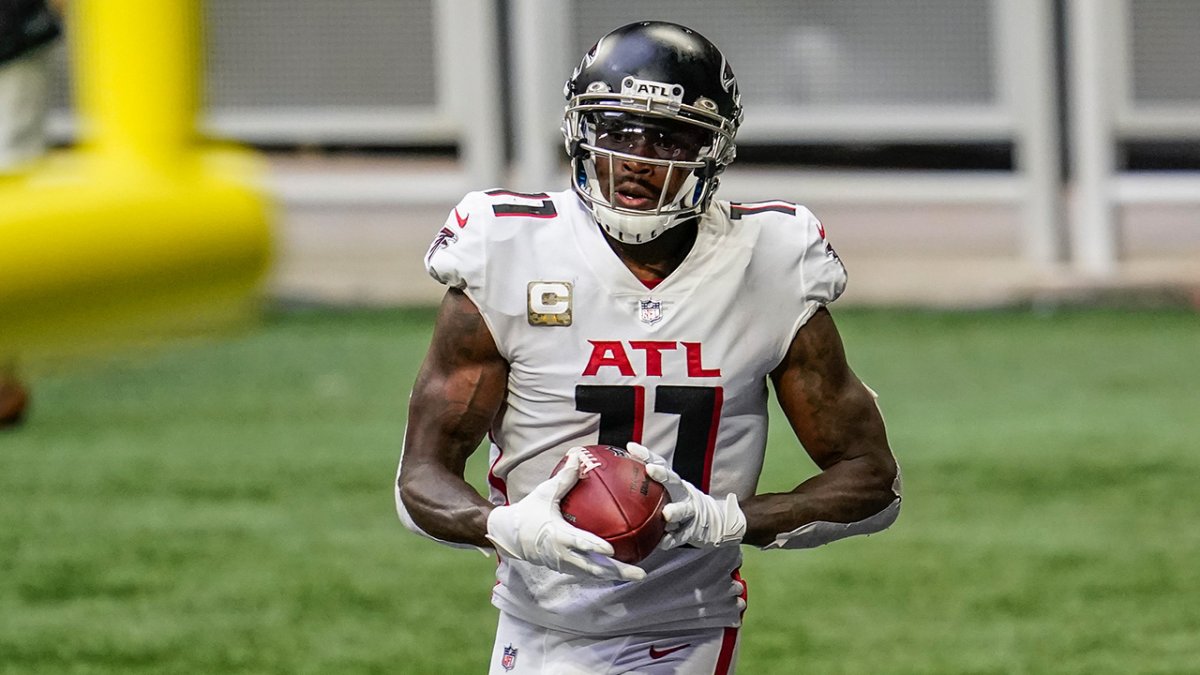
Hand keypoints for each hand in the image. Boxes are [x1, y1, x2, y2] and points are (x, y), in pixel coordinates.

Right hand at [485, 451, 645, 580]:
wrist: (510, 535)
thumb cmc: (529, 512)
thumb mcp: (545, 493)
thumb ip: (564, 478)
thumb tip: (578, 456)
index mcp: (558, 536)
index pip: (579, 543)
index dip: (594, 548)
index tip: (611, 550)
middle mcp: (563, 555)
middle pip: (594, 568)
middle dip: (619, 571)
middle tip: (641, 572)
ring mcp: (565, 564)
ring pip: (594, 574)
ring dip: (616, 575)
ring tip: (638, 573)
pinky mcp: (566, 568)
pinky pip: (589, 572)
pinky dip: (606, 572)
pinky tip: (623, 568)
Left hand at [626, 442, 746, 549]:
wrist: (714, 523)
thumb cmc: (681, 507)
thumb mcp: (668, 495)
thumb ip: (648, 492)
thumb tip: (614, 487)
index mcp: (674, 484)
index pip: (660, 464)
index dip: (646, 454)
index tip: (630, 447)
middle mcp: (683, 493)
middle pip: (674, 481)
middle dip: (663, 474)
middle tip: (650, 469)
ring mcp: (691, 511)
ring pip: (683, 510)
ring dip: (675, 510)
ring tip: (667, 514)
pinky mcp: (695, 530)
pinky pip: (683, 535)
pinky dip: (673, 539)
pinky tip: (663, 543)